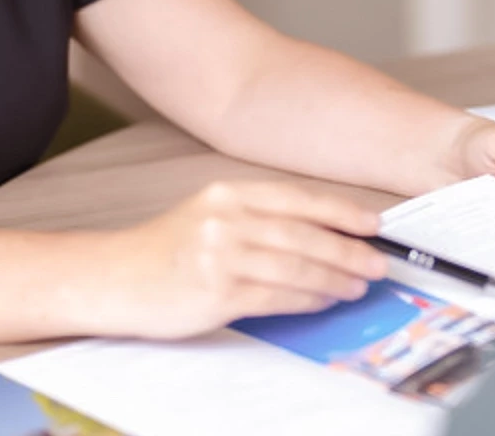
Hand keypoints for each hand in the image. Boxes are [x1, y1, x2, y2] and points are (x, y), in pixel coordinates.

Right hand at [94, 181, 388, 339]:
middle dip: (349, 251)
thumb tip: (321, 233)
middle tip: (378, 263)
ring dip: (334, 278)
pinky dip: (307, 300)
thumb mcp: (211, 214)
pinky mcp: (217, 292)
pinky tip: (324, 301)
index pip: (299, 199)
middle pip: (304, 234)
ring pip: (296, 266)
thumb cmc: (168, 249)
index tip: (372, 224)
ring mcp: (221, 256)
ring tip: (358, 285)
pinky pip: (276, 296)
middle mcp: (227, 219)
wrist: (117, 277)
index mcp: (229, 193)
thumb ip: (259, 218)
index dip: (341, 212)